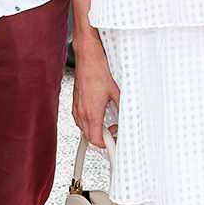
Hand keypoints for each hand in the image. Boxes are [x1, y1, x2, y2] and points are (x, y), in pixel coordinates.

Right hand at [70, 32, 120, 148]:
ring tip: (108, 125)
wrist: (87, 59)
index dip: (106, 146)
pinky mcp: (75, 104)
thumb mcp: (116, 92)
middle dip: (102, 139)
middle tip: (114, 134)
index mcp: (92, 113)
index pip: (96, 140)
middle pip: (90, 138)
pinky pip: (81, 120)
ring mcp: (77, 109)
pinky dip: (89, 122)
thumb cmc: (97, 72)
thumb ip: (121, 107)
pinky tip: (98, 116)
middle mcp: (82, 113)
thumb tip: (128, 115)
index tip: (115, 145)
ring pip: (84, 129)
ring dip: (96, 131)